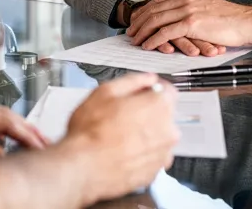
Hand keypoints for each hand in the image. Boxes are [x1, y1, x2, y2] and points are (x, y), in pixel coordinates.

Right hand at [61, 73, 177, 205]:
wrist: (83, 167)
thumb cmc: (91, 132)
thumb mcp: (105, 92)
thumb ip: (132, 81)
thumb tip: (145, 79)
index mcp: (158, 106)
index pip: (168, 91)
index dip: (152, 89)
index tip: (142, 92)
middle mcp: (167, 131)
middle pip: (163, 114)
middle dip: (147, 112)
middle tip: (123, 115)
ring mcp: (162, 154)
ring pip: (158, 137)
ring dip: (145, 134)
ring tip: (119, 135)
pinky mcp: (154, 172)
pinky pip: (152, 156)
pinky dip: (141, 153)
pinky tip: (121, 151)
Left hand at [126, 0, 251, 52]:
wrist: (248, 21)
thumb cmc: (230, 19)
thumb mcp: (206, 8)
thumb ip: (191, 9)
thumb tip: (178, 18)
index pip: (159, 2)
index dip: (144, 12)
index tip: (136, 20)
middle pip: (153, 9)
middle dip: (139, 22)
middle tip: (130, 32)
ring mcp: (188, 10)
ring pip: (156, 20)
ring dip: (143, 31)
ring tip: (135, 40)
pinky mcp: (192, 23)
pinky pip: (166, 32)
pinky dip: (154, 39)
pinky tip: (148, 45)